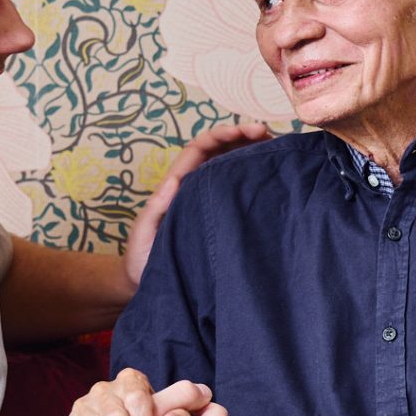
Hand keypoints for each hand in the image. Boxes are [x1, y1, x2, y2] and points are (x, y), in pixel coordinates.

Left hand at [124, 120, 274, 287]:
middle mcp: (192, 187)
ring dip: (248, 153)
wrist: (146, 284)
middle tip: (269, 134)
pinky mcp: (216, 217)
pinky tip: (267, 179)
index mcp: (176, 186)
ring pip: (228, 167)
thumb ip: (157, 208)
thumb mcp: (145, 233)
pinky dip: (249, 179)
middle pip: (219, 151)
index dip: (223, 134)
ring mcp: (205, 201)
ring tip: (274, 149)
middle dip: (242, 137)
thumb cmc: (141, 260)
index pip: (200, 149)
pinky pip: (233, 191)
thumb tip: (174, 180)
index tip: (249, 131)